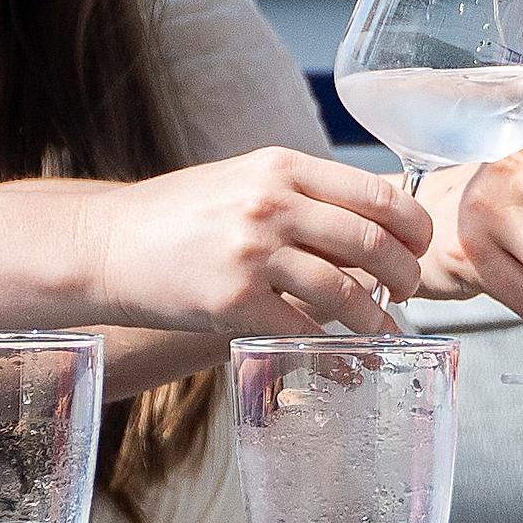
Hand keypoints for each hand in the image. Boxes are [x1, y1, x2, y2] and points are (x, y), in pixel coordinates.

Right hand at [70, 150, 419, 337]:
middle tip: (408, 293)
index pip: (375, 193)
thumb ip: (298, 195)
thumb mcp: (240, 181)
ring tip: (382, 330)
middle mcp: (272, 203)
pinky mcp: (233, 302)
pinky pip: (303, 329)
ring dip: (375, 319)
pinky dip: (331, 347)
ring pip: (346, 291)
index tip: (419, 247)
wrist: (103, 244)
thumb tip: (366, 225)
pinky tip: (340, 356)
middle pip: (371, 242)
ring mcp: (252, 253)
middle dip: (405, 275)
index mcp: (280, 167)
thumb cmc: (173, 217)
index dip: (412, 226)